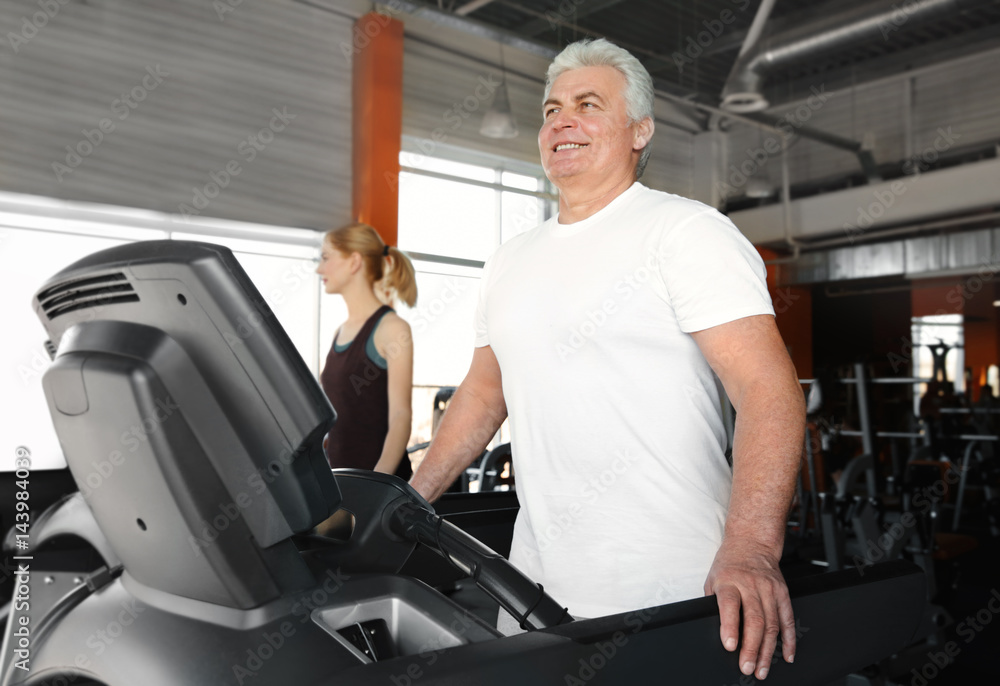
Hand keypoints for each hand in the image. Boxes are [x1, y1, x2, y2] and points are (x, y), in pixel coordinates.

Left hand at [704, 539, 795, 679]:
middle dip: (752, 648)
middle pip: (754, 620)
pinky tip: (787, 654)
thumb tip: (715, 631)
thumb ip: (714, 604)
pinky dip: (789, 639)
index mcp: (729, 581)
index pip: (730, 605)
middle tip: (748, 667)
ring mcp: (769, 589)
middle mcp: (750, 585)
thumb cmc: (728, 565)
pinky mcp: (783, 592)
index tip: (730, 646)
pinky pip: (788, 619)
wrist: (751, 543)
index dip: (730, 627)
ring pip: (772, 624)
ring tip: (763, 669)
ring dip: (768, 650)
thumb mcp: (712, 579)